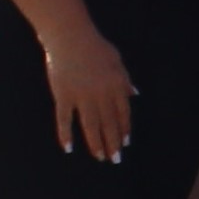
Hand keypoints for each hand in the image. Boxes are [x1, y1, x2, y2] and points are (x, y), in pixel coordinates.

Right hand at [38, 23, 140, 161]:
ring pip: (91, 126)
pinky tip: (69, 148)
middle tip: (115, 159)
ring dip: (96, 143)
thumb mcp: (118, 62)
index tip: (125, 143)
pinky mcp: (63, 97)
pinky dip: (66, 134)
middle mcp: (102, 95)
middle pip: (109, 123)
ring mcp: (82, 98)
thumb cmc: (96, 48)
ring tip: (100, 157)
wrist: (71, 39)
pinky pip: (64, 120)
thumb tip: (135, 94)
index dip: (124, 129)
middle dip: (113, 142)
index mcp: (117, 86)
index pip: (123, 114)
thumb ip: (125, 80)